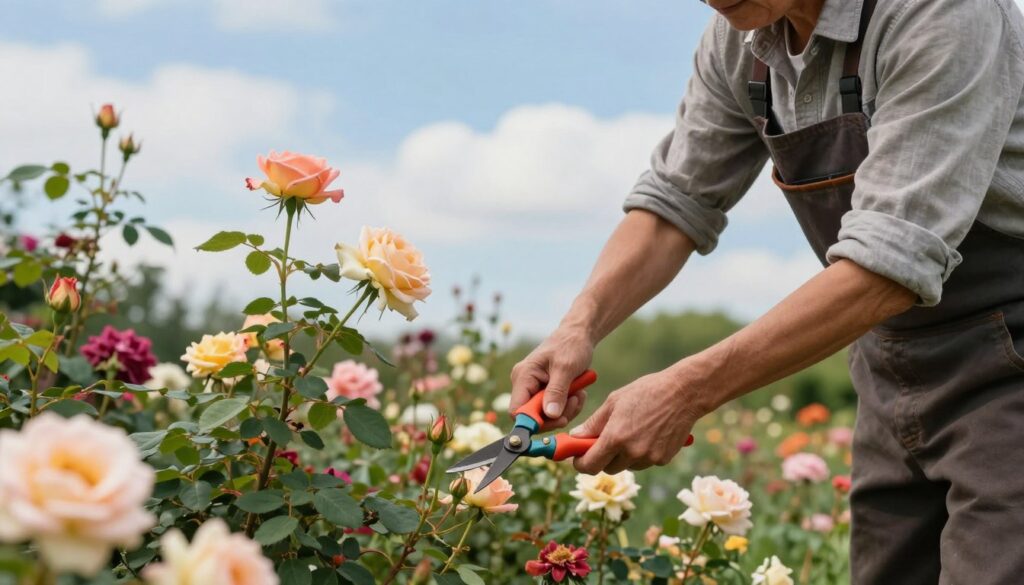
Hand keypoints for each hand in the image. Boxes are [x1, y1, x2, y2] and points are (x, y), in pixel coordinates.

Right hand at [508, 325, 593, 428]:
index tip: (559, 419)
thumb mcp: (566, 368)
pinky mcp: (545, 392)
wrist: (579, 335)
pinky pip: (554, 410)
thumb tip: (550, 415)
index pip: (517, 411)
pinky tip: (578, 393)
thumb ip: (557, 392)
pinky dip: (568, 406)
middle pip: (534, 416)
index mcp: (523, 376)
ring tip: (579, 394)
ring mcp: (534, 389)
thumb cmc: (571, 345)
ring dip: (566, 410)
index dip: (535, 421)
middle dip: (557, 415)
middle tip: (575, 402)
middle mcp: (524, 384)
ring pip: (546, 415)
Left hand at [570, 369, 703, 474]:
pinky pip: (644, 462)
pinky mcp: (663, 459)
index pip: (590, 466)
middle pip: (607, 468)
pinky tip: (648, 433)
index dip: (581, 464)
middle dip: (602, 458)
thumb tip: (576, 437)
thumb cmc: (646, 392)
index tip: (579, 458)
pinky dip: (641, 454)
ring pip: (627, 466)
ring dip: (623, 456)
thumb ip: (593, 423)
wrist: (684, 393)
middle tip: (605, 441)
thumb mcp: (614, 402)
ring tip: (631, 431)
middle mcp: (632, 452)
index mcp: (615, 437)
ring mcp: (649, 458)